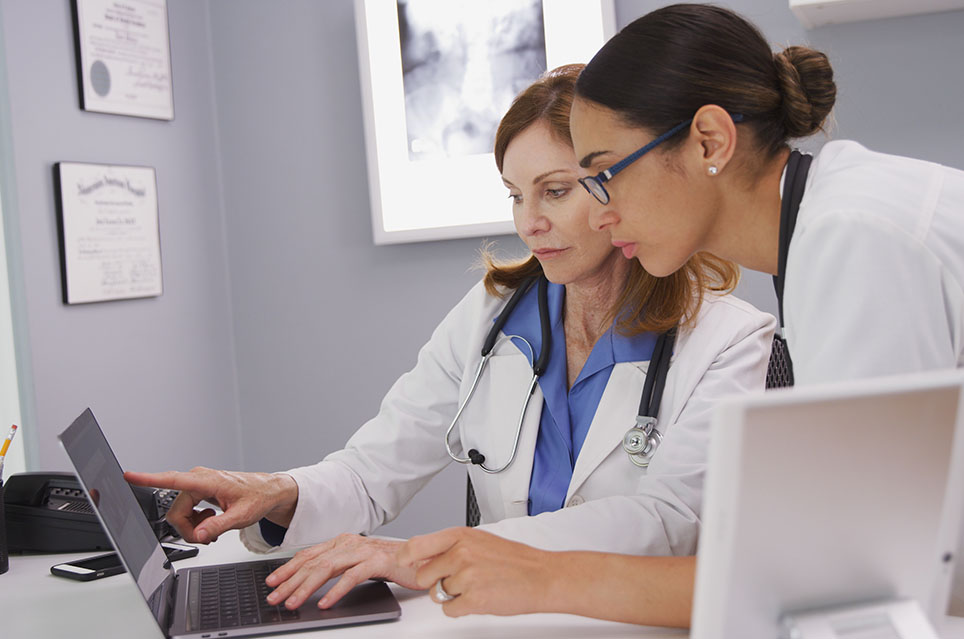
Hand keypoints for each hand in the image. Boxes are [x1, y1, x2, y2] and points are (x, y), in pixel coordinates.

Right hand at [124, 467, 297, 543]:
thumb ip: (219, 526)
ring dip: (193, 527)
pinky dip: (196, 522)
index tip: (129, 476)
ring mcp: (197, 485)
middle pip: (175, 512)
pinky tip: (211, 522)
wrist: (267, 491)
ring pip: (179, 514)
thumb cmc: (258, 497)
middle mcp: (198, 479)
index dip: (148, 479)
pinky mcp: (198, 491)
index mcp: (207, 480)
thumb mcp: (241, 516)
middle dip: (188, 529)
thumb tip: (200, 535)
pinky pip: (186, 512)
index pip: (172, 479)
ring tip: (214, 529)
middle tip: (209, 537)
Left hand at [264, 534, 419, 609]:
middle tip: (274, 597)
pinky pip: (352, 577)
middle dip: (290, 581)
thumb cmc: (393, 564)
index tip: (271, 582)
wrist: (424, 559)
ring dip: (306, 588)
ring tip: (293, 603)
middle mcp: (351, 543)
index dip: (288, 569)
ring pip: (327, 568)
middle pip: (313, 562)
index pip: (309, 555)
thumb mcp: (360, 564)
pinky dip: (336, 591)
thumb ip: (339, 568)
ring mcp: (364, 551)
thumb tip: (312, 583)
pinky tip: (325, 603)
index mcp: (344, 541)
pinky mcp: (379, 561)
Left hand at [397, 527, 551, 616]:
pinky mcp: (473, 599)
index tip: (402, 562)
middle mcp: (460, 553)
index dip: (405, 557)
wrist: (542, 576)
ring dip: (453, 595)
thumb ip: (451, 546)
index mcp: (461, 536)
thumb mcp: (480, 541)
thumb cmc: (515, 560)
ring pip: (438, 594)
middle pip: (423, 575)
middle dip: (435, 582)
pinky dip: (461, 609)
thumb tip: (424, 557)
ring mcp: (466, 576)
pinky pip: (449, 610)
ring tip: (478, 586)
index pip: (416, 545)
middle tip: (459, 580)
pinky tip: (480, 598)